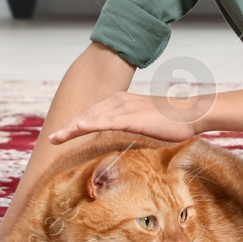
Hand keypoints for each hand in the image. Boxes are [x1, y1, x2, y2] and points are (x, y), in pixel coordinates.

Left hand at [47, 90, 207, 144]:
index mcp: (122, 101)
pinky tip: (75, 130)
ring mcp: (124, 108)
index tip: (63, 134)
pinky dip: (87, 125)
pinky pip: (103, 121)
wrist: (191, 114)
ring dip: (71, 128)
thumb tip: (130, 140)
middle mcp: (120, 100)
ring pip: (90, 117)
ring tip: (55, 138)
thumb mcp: (148, 122)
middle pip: (87, 114)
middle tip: (52, 139)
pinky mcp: (129, 117)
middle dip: (68, 126)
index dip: (77, 122)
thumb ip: (135, 127)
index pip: (94, 112)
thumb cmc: (174, 121)